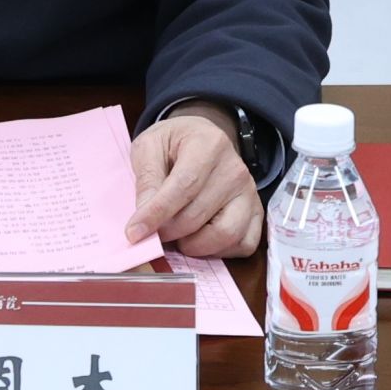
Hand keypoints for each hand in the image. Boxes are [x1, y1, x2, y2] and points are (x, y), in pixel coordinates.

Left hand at [125, 101, 264, 257]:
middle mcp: (235, 169)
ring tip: (177, 235)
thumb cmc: (173, 143)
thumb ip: (146, 179)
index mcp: (208, 145)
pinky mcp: (256, 211)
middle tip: (153, 232)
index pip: (183, 187)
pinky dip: (219, 251)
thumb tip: (143, 219)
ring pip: (225, 234)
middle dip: (169, 231)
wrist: (202, 137)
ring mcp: (249, 192)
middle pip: (198, 215)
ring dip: (194, 245)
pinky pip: (244, 244)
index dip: (157, 214)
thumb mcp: (149, 147)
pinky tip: (201, 238)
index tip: (134, 233)